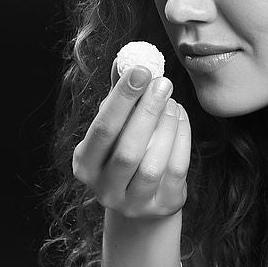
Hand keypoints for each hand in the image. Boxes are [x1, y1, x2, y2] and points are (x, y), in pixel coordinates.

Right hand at [72, 59, 191, 218]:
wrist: (141, 200)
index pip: (102, 130)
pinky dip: (182, 140)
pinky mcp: (162, 207)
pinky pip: (176, 171)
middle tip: (164, 82)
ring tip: (172, 102)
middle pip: (127, 150)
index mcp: (85, 164)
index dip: (121, 99)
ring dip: (166, 127)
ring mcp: (133, 203)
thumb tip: (126, 59)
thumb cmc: (125, 150)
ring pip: (152, 165)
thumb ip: (119, 97)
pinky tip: (181, 118)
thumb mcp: (116, 127)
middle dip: (147, 112)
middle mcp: (104, 189)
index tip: (140, 70)